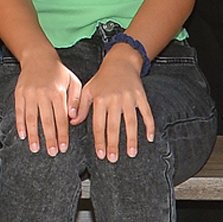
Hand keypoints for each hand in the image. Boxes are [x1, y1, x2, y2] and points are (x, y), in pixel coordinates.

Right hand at [11, 51, 82, 156]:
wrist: (38, 57)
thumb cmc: (58, 72)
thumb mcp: (73, 82)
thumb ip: (76, 100)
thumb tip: (73, 118)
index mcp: (58, 92)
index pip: (61, 118)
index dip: (62, 134)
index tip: (63, 147)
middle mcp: (43, 93)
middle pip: (46, 120)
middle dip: (49, 138)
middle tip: (52, 152)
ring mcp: (30, 93)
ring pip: (31, 118)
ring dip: (33, 135)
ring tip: (35, 148)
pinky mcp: (19, 93)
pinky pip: (19, 111)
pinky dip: (20, 124)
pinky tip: (23, 135)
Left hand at [86, 45, 159, 162]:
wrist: (120, 62)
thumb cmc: (102, 79)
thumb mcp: (87, 90)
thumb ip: (80, 107)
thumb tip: (73, 122)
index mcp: (100, 99)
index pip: (99, 125)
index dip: (100, 141)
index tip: (101, 154)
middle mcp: (114, 99)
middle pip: (114, 126)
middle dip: (113, 144)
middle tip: (113, 158)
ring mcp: (129, 98)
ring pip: (131, 122)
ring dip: (132, 139)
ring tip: (131, 153)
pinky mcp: (141, 96)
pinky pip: (146, 113)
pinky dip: (149, 125)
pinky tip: (149, 138)